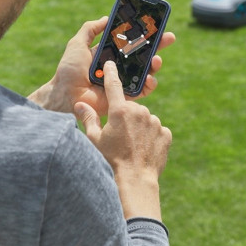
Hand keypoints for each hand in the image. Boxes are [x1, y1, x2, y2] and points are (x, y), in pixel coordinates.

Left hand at [29, 16, 175, 115]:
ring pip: (146, 72)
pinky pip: (142, 90)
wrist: (66, 94)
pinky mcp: (125, 97)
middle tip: (169, 37)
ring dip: (155, 64)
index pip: (130, 42)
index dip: (143, 35)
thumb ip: (90, 29)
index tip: (155, 26)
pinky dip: (149, 84)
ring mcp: (123, 82)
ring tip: (156, 59)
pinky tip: (150, 77)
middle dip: (157, 46)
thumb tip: (107, 18)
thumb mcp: (77, 44)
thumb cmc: (69, 70)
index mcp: (109, 55)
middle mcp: (118, 67)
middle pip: (143, 55)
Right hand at [75, 61, 171, 220]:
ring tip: (131, 147)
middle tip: (118, 137)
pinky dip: (151, 137)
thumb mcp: (94, 140)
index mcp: (120, 110)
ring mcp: (154, 122)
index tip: (110, 64)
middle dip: (125, 118)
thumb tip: (80, 104)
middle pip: (130, 109)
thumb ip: (88, 118)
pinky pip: (156, 131)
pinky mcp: (165, 134)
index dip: (111, 73)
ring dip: (139, 128)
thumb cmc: (110, 161)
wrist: (135, 181)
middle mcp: (139, 112)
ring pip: (144, 119)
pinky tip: (143, 150)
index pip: (114, 85)